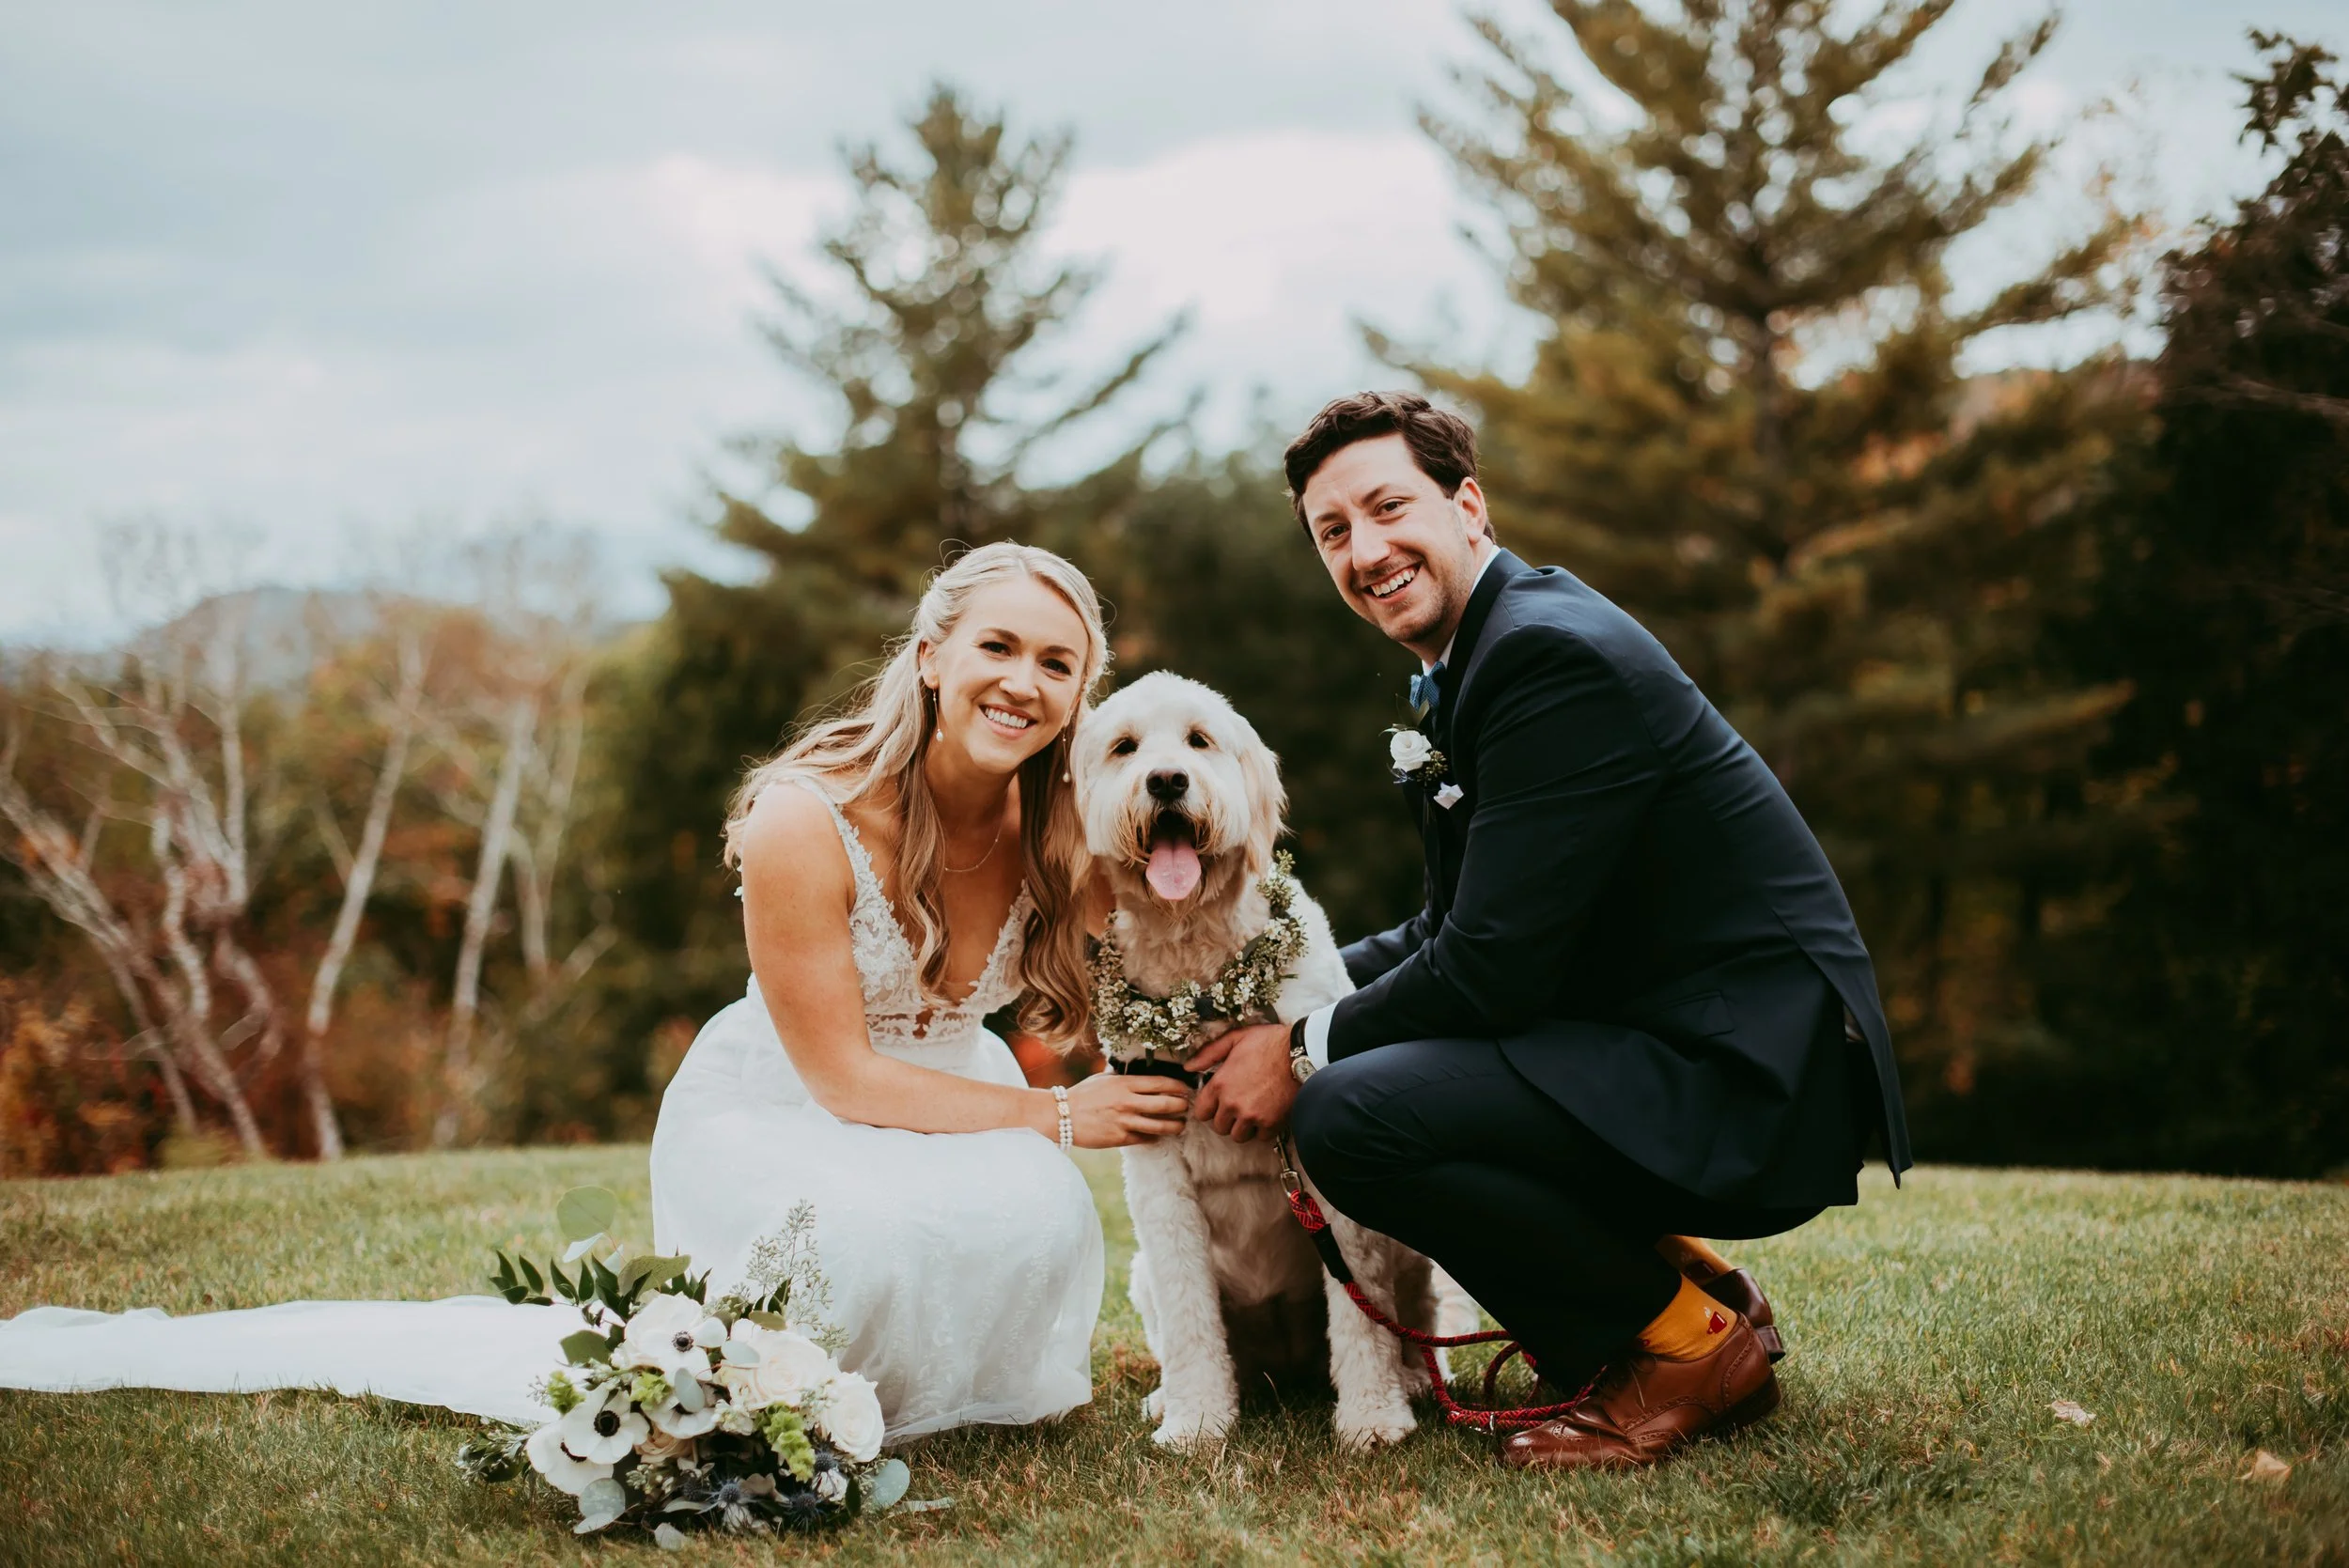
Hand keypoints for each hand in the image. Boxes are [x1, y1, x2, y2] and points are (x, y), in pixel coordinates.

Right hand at [1060, 1072, 1191, 1147]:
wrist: (1060, 1116)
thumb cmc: (1083, 1095)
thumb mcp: (1104, 1079)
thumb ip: (1125, 1079)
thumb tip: (1145, 1078)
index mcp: (1125, 1084)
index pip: (1161, 1083)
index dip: (1179, 1086)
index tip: (1187, 1089)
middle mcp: (1127, 1102)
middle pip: (1167, 1104)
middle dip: (1182, 1106)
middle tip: (1187, 1108)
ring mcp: (1124, 1121)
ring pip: (1161, 1126)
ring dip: (1176, 1126)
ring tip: (1180, 1126)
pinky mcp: (1120, 1138)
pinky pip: (1146, 1139)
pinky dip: (1155, 1137)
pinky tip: (1158, 1135)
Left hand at [1187, 1022, 1297, 1142]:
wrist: (1301, 1053)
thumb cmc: (1268, 1043)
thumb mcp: (1235, 1039)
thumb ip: (1209, 1053)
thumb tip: (1188, 1067)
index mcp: (1220, 1084)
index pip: (1201, 1113)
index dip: (1209, 1108)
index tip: (1218, 1103)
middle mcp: (1232, 1104)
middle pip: (1219, 1127)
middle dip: (1226, 1118)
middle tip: (1238, 1106)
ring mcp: (1252, 1116)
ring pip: (1238, 1136)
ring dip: (1243, 1127)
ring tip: (1252, 1112)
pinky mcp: (1271, 1123)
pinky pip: (1260, 1137)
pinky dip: (1263, 1129)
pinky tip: (1268, 1114)